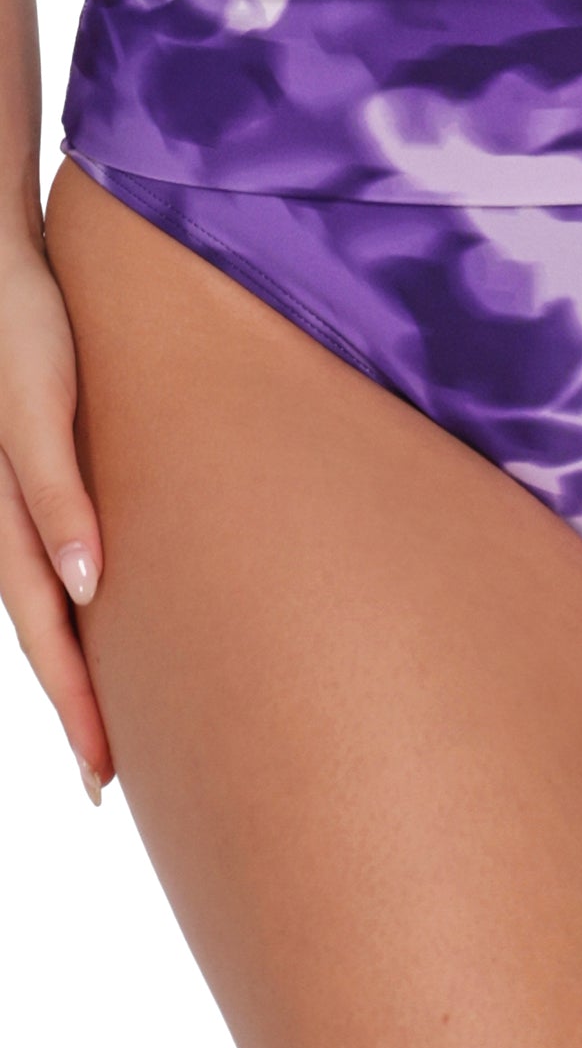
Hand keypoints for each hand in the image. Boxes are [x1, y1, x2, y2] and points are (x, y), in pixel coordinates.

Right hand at [0, 232, 110, 803]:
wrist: (0, 267)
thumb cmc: (21, 328)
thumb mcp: (38, 406)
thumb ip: (57, 492)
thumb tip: (84, 587)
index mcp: (6, 514)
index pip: (46, 632)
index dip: (75, 704)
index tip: (103, 773)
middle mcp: (5, 518)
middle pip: (43, 633)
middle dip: (74, 709)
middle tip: (106, 780)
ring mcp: (14, 500)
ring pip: (41, 607)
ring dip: (71, 669)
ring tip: (103, 726)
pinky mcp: (31, 475)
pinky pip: (44, 564)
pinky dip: (65, 614)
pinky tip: (89, 626)